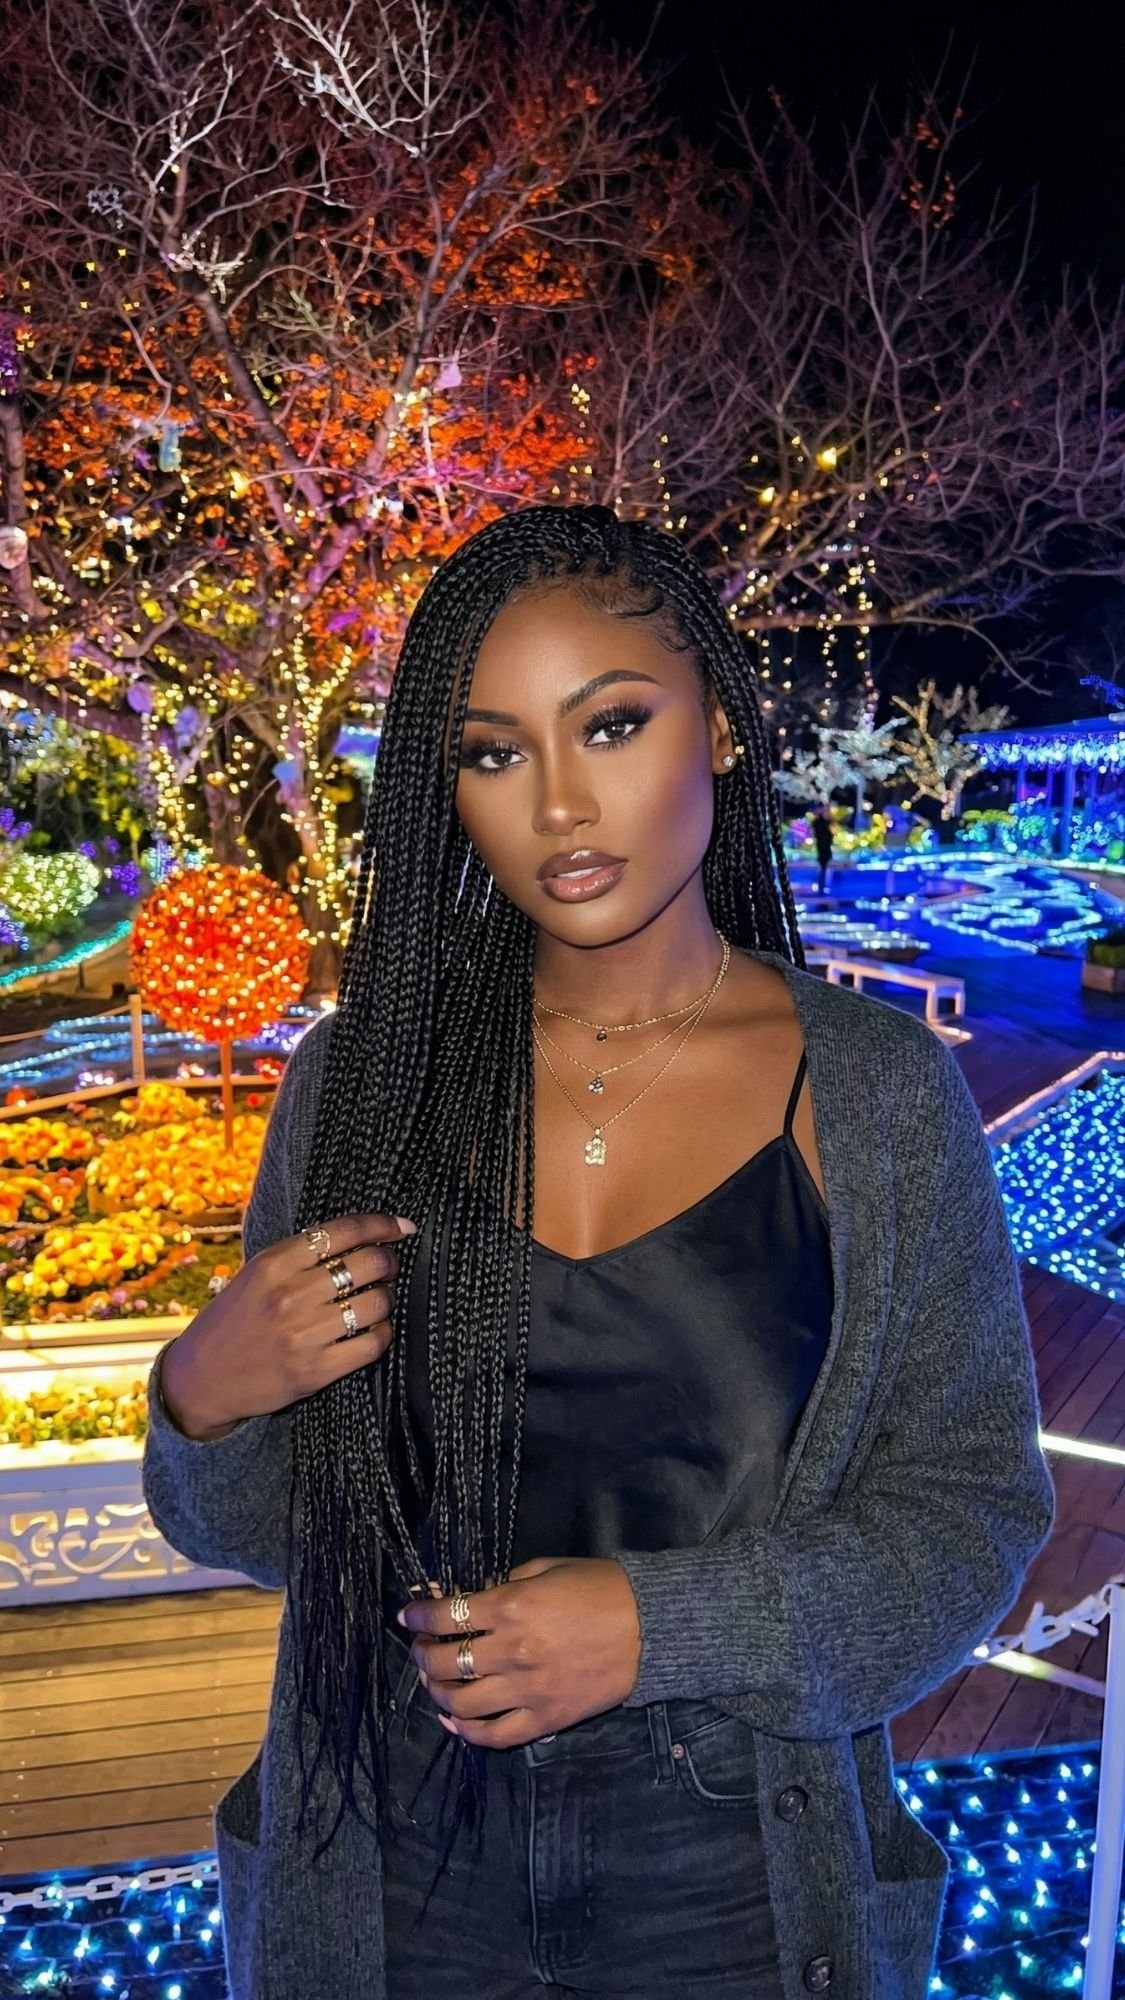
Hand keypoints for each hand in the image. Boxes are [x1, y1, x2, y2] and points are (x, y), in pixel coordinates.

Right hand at [161, 1210, 415, 1438]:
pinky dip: (382, 1334)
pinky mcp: (315, 1371)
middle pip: (368, 1264)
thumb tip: (357, 1236)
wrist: (201, 1380)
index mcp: (273, 1263)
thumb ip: (297, 1256)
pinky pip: (372, 1344)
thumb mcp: (254, 1275)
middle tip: (388, 1267)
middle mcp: (290, 1296)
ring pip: (376, 1303)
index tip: (402, 1227)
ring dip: (387, 1299)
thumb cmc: (233, 1321)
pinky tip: (374, 1330)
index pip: (343, 1231)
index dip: (382, 1225)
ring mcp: (303, 1335)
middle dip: (389, 1262)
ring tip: (379, 1299)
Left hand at [398, 1556, 641, 1748]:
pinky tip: (453, 1719)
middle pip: (446, 1660)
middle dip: (423, 1654)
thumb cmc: (600, 1588)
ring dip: (437, 1691)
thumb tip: (468, 1598)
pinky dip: (465, 1730)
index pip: (447, 1614)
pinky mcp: (544, 1719)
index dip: (419, 1616)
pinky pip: (494, 1734)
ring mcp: (527, 1690)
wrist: (650, 1628)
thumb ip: (506, 1582)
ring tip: (434, 1682)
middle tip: (422, 1649)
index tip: (407, 1617)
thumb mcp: (548, 1568)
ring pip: (461, 1701)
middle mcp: (512, 1650)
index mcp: (512, 1605)